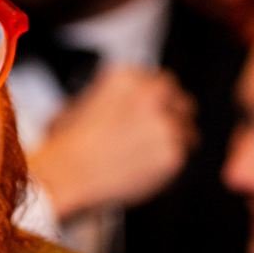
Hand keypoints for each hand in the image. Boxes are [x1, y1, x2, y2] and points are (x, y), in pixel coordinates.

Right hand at [29, 64, 195, 220]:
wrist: (66, 175)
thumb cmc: (66, 147)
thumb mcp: (83, 102)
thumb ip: (115, 99)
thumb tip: (128, 109)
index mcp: (128, 77)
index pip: (162, 83)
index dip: (160, 103)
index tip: (154, 117)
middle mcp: (151, 94)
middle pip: (182, 103)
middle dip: (173, 120)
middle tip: (158, 140)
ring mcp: (165, 122)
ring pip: (187, 132)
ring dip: (173, 144)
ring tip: (145, 161)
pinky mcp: (173, 151)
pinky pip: (182, 157)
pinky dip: (167, 167)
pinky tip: (144, 172)